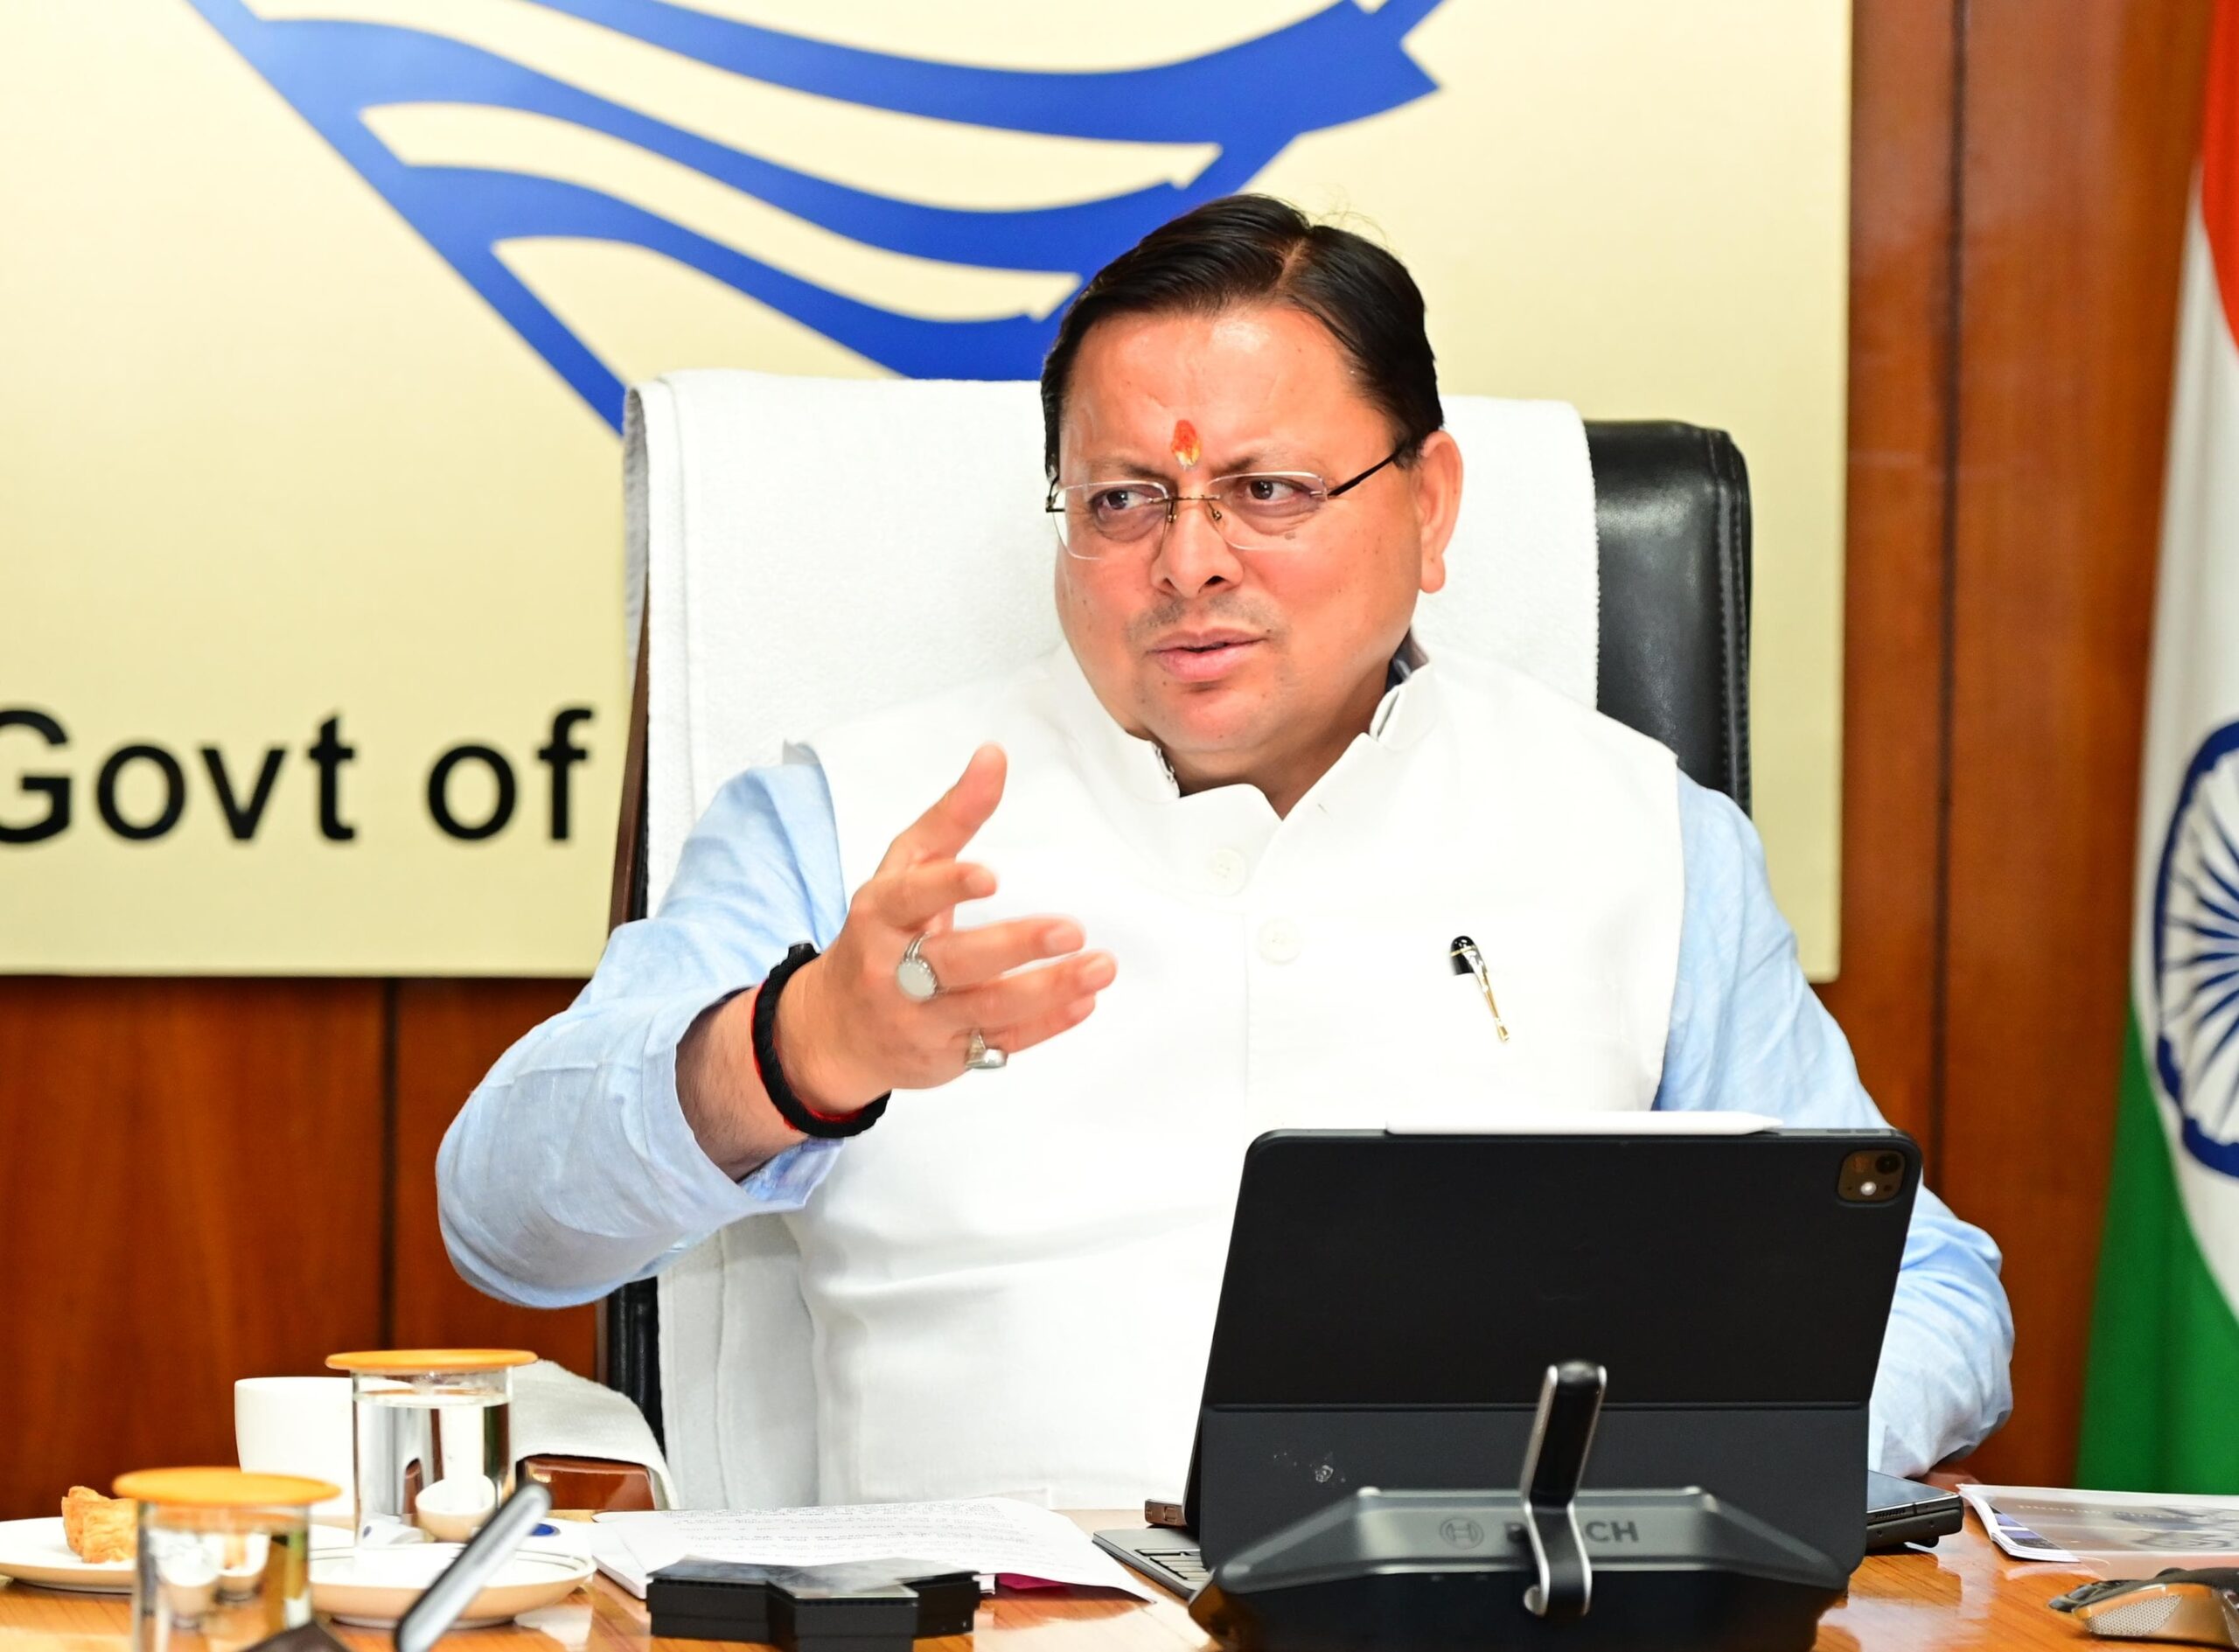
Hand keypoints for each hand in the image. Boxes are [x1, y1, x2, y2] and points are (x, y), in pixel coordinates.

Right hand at [777, 743, 1114, 1108]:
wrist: (836, 1029)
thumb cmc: (878, 935)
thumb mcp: (901, 871)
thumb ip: (950, 818)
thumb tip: (994, 756)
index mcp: (880, 915)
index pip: (911, 899)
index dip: (948, 886)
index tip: (991, 875)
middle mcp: (893, 970)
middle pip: (955, 961)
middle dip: (1013, 946)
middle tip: (1070, 928)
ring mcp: (922, 1019)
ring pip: (987, 1008)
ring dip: (1048, 989)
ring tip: (1100, 965)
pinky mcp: (948, 1055)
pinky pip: (1001, 1043)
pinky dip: (1046, 1025)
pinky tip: (1085, 1000)